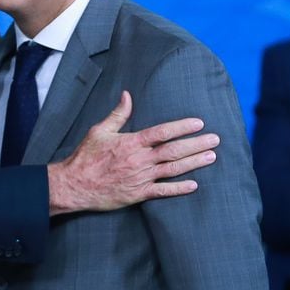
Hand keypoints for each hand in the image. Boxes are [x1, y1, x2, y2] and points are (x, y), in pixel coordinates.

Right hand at [47, 90, 218, 215]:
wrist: (75, 184)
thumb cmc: (86, 156)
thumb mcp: (99, 131)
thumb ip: (117, 114)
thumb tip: (127, 95)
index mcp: (131, 143)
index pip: (162, 132)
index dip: (182, 127)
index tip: (198, 123)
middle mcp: (140, 160)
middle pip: (174, 150)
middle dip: (196, 144)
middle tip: (215, 139)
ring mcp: (141, 178)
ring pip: (173, 169)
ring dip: (194, 163)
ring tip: (211, 157)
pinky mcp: (138, 194)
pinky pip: (163, 191)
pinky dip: (179, 189)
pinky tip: (194, 185)